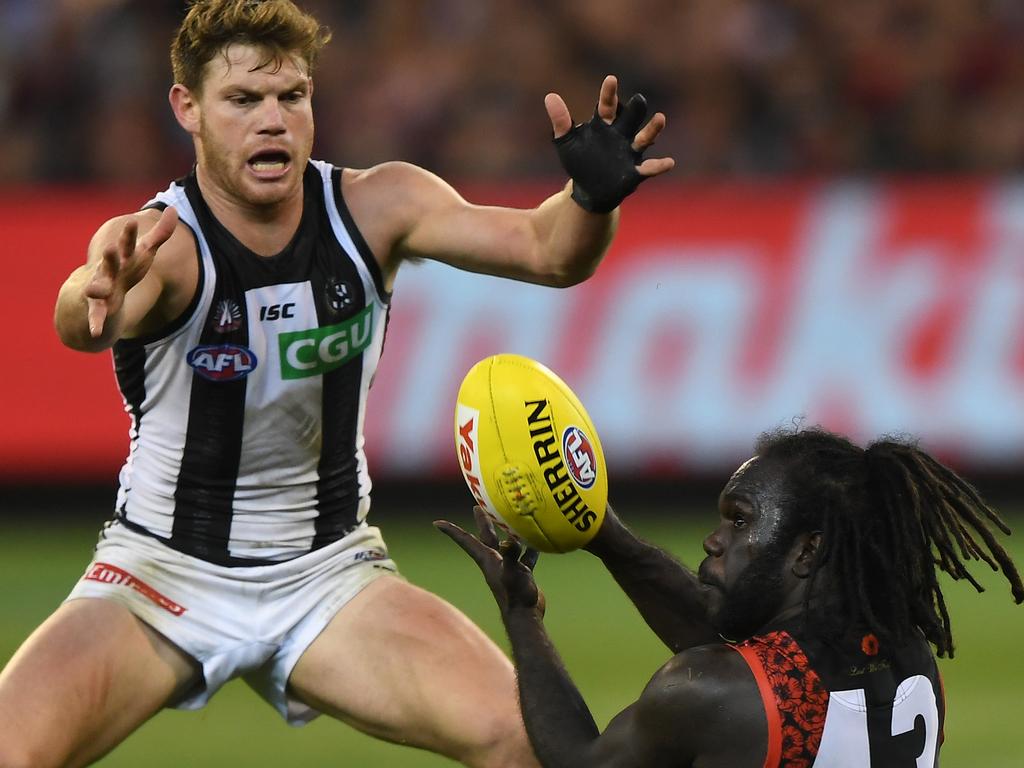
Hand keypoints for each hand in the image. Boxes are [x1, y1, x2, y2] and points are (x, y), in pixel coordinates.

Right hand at [85, 206, 177, 336]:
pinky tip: (95, 332)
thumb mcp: (143, 253)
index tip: (132, 221)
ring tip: (93, 290)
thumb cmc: (124, 270)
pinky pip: (96, 317)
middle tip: (109, 248)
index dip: (129, 234)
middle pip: (110, 263)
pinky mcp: (97, 308)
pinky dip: (95, 324)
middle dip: (110, 256)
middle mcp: (109, 271)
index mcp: (122, 259)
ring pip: (97, 288)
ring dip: (96, 288)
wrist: (91, 294)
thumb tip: (175, 210)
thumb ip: (160, 234)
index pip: (126, 244)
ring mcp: (100, 289)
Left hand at [435, 506, 544, 615]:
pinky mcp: (520, 574)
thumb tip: (509, 540)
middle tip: (478, 506)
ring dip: (507, 532)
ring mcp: (508, 568)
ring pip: (505, 545)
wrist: (525, 617)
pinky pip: (524, 556)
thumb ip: (511, 556)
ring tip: (511, 519)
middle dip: (482, 522)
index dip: (451, 531)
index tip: (437, 523)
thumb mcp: (513, 573)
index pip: (466, 541)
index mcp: (487, 560)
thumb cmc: (516, 596)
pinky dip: (529, 549)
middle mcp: (495, 562)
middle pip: (485, 537)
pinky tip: (537, 543)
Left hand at [546, 75, 674, 212]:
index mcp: (603, 125)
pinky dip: (659, 165)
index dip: (609, 94)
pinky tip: (669, 162)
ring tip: (660, 118)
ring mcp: (630, 152)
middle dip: (635, 109)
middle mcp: (620, 135)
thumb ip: (560, 121)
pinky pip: (650, 167)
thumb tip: (549, 96)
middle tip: (639, 100)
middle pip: (630, 118)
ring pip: (644, 138)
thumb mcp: (566, 142)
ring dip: (652, 130)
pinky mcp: (635, 171)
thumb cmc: (579, 161)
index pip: (607, 105)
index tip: (611, 80)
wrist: (589, 189)